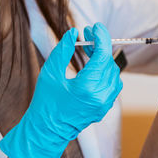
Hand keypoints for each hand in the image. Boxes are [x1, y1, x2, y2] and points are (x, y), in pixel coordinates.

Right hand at [0, 23, 122, 157]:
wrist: (47, 131)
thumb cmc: (45, 102)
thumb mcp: (50, 73)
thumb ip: (63, 50)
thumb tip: (73, 33)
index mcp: (87, 87)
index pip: (103, 56)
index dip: (101, 38)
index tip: (96, 27)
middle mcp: (100, 96)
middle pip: (108, 62)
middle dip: (100, 46)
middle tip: (88, 36)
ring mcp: (105, 103)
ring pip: (113, 72)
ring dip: (103, 58)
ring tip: (88, 50)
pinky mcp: (105, 107)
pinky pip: (112, 83)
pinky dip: (105, 71)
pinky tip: (93, 66)